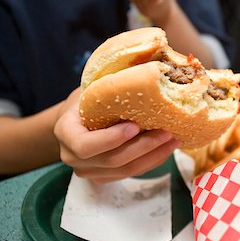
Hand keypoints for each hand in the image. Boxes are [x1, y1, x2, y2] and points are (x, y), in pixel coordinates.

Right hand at [54, 88, 180, 182]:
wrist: (78, 118)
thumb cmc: (89, 97)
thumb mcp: (92, 85)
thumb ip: (110, 83)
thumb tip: (149, 63)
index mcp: (65, 132)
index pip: (85, 145)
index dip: (111, 139)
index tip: (135, 126)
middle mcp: (73, 157)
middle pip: (112, 160)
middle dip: (143, 147)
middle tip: (167, 132)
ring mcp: (89, 171)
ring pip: (126, 170)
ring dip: (153, 156)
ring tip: (174, 139)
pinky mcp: (105, 177)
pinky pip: (131, 173)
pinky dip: (152, 161)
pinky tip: (167, 147)